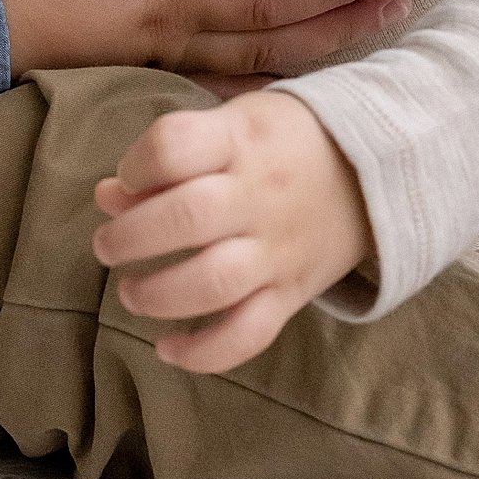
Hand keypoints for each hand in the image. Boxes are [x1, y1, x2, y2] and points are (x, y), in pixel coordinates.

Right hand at [0, 0, 409, 83]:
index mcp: (169, 4)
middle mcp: (173, 41)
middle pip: (275, 39)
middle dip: (340, 28)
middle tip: (402, 14)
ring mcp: (152, 64)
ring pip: (252, 64)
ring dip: (309, 55)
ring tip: (359, 49)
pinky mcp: (128, 70)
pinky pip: (215, 82)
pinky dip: (259, 82)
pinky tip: (279, 90)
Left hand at [91, 86, 373, 370]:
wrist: (372, 172)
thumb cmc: (282, 142)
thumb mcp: (231, 126)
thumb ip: (168, 157)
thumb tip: (107, 197)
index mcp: (241, 142)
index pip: (176, 146)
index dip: (137, 163)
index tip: (126, 178)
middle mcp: (259, 196)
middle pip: (188, 217)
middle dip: (132, 237)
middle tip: (107, 246)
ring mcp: (277, 250)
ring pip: (215, 282)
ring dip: (159, 294)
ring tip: (130, 291)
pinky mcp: (291, 294)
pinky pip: (249, 334)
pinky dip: (204, 352)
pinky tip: (167, 349)